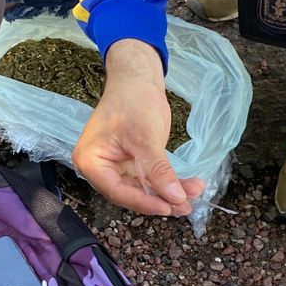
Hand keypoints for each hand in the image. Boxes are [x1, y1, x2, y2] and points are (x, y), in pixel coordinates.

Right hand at [72, 39, 204, 216]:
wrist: (138, 79)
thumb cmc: (132, 100)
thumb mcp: (145, 136)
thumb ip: (158, 170)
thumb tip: (175, 198)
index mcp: (91, 161)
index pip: (117, 191)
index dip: (144, 202)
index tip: (169, 207)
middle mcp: (101, 169)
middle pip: (130, 194)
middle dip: (160, 200)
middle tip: (186, 205)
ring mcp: (117, 167)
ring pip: (144, 189)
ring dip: (169, 193)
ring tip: (194, 195)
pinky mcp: (133, 164)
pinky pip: (151, 179)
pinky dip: (170, 182)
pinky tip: (189, 185)